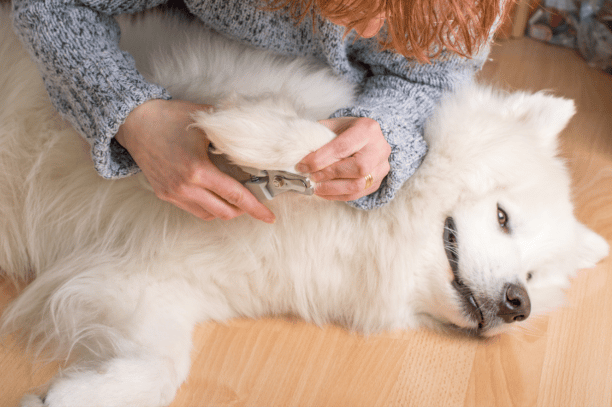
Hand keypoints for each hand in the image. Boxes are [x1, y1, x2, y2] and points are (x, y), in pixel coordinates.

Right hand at [115, 99, 275, 222]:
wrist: (134, 121)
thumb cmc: (169, 118)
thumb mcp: (205, 122)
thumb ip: (230, 134)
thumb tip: (254, 139)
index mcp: (198, 170)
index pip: (235, 196)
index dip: (255, 208)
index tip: (269, 217)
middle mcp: (185, 187)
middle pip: (224, 211)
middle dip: (243, 210)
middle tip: (254, 202)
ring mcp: (173, 193)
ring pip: (208, 214)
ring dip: (225, 209)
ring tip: (235, 198)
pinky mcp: (164, 194)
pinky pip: (193, 209)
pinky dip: (208, 206)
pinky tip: (214, 195)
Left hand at [296, 117, 390, 200]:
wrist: (367, 137)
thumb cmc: (346, 131)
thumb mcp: (333, 126)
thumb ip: (319, 138)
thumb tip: (298, 154)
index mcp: (367, 129)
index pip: (342, 147)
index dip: (320, 159)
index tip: (302, 165)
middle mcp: (379, 148)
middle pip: (356, 168)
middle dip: (329, 175)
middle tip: (311, 177)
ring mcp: (382, 166)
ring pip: (359, 185)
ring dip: (332, 189)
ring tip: (315, 187)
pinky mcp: (378, 181)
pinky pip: (358, 194)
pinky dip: (338, 195)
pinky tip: (324, 192)